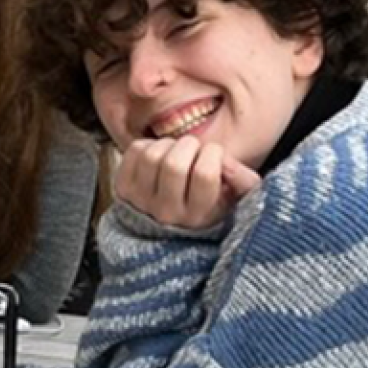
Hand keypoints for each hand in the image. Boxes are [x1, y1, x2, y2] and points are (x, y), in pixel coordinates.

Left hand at [114, 136, 262, 230]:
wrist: (168, 224)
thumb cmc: (208, 205)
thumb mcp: (238, 198)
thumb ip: (245, 181)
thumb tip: (226, 162)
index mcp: (199, 216)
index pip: (204, 174)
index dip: (213, 153)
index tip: (213, 154)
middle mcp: (167, 213)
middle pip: (174, 164)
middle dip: (189, 145)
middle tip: (194, 149)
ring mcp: (141, 202)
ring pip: (153, 155)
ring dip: (169, 144)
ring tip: (176, 152)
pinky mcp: (123, 188)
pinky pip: (135, 150)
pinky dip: (148, 144)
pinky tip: (159, 154)